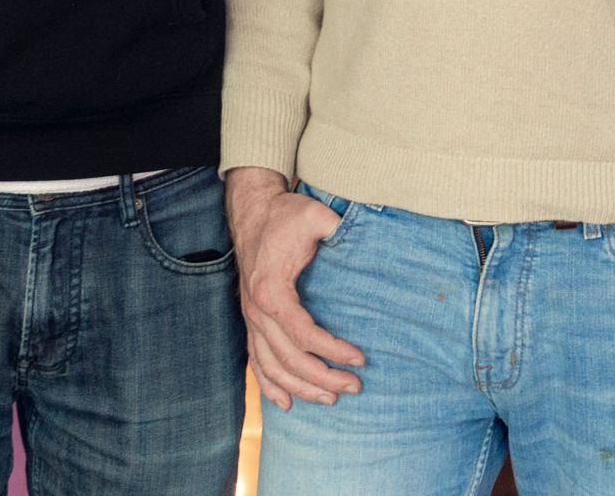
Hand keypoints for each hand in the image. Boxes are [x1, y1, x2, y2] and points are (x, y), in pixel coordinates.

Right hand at [226, 168, 362, 407]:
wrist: (253, 210)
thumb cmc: (286, 214)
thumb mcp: (314, 214)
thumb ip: (336, 227)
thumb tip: (363, 238)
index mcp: (271, 289)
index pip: (303, 333)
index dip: (332, 350)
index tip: (361, 359)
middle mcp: (257, 310)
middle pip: (289, 358)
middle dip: (323, 378)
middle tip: (354, 387)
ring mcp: (251, 318)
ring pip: (272, 366)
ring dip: (301, 388)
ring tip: (331, 399)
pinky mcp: (251, 320)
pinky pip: (256, 361)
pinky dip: (269, 385)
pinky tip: (285, 404)